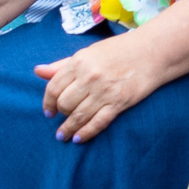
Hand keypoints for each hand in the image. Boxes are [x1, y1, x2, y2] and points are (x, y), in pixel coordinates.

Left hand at [36, 33, 161, 141]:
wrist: (151, 52)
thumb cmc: (118, 50)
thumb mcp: (87, 53)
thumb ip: (62, 65)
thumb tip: (37, 71)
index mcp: (79, 62)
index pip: (54, 87)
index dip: (47, 102)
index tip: (48, 111)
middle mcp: (89, 77)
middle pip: (64, 104)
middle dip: (60, 114)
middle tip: (61, 119)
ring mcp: (104, 91)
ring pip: (78, 116)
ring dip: (68, 129)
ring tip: (63, 136)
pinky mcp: (119, 103)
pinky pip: (97, 123)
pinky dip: (86, 133)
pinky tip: (78, 138)